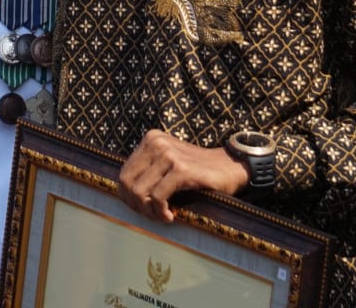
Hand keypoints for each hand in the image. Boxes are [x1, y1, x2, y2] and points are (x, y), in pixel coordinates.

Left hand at [117, 130, 249, 222]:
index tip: (144, 209)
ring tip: (163, 216)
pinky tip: (171, 216)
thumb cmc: (198, 172)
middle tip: (152, 216)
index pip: (124, 174)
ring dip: (149, 211)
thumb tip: (124, 195)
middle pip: (127, 182)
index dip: (128, 197)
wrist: (231, 168)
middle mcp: (157, 143)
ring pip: (140, 191)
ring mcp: (168, 154)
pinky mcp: (181, 169)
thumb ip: (147, 172)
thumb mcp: (167, 165)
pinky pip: (158, 196)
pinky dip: (161, 211)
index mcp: (151, 139)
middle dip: (136, 205)